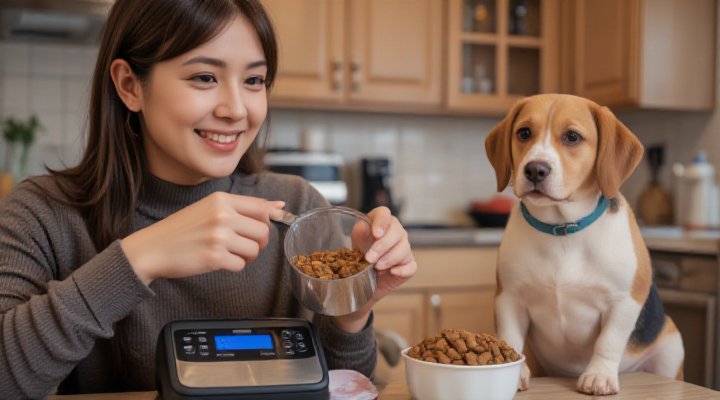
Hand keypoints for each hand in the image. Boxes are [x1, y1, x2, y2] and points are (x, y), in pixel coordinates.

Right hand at [120, 192, 284, 284]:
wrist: (152, 249)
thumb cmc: (182, 229)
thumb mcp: (210, 209)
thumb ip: (244, 207)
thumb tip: (280, 207)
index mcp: (221, 199)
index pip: (261, 207)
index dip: (268, 220)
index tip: (263, 227)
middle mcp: (222, 215)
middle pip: (263, 231)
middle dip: (258, 242)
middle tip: (243, 244)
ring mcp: (218, 236)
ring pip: (255, 250)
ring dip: (247, 256)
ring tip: (229, 253)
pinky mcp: (214, 258)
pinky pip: (241, 265)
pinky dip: (233, 266)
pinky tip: (219, 261)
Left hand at [333, 206, 416, 331]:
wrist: (361, 279)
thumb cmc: (358, 255)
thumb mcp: (354, 243)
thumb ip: (359, 233)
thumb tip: (365, 226)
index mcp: (381, 222)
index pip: (385, 214)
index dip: (382, 222)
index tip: (375, 234)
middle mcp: (396, 232)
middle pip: (397, 232)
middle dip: (382, 246)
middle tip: (369, 258)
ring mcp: (404, 248)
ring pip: (404, 248)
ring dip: (390, 258)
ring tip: (376, 267)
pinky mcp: (408, 265)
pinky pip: (411, 266)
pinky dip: (403, 269)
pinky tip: (392, 272)